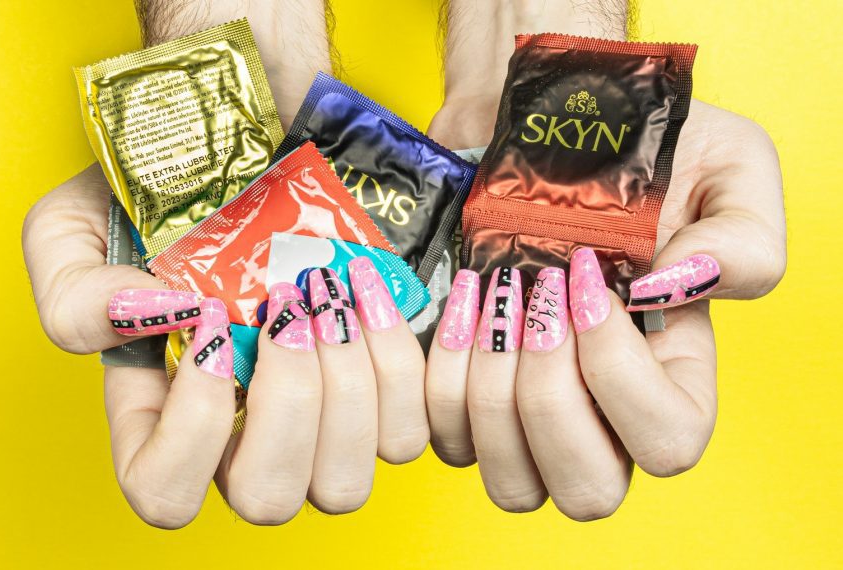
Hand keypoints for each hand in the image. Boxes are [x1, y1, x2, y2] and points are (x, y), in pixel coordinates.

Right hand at [23, 168, 427, 527]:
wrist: (257, 150)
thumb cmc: (162, 197)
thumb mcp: (75, 228)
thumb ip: (78, 293)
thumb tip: (154, 321)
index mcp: (167, 413)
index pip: (167, 494)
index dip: (194, 429)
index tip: (215, 318)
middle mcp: (246, 433)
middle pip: (270, 499)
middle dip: (288, 403)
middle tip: (292, 305)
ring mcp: (320, 424)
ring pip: (345, 482)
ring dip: (348, 383)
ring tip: (336, 293)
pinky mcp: (384, 398)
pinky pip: (408, 432)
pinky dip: (399, 363)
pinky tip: (374, 293)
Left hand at [424, 99, 785, 519]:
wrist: (535, 126)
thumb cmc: (633, 147)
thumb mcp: (729, 168)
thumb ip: (743, 244)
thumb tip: (670, 298)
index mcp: (675, 377)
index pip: (667, 444)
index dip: (618, 374)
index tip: (586, 278)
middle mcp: (603, 415)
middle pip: (586, 489)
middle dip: (548, 395)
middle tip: (534, 300)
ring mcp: (528, 418)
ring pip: (511, 482)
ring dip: (490, 386)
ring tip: (491, 294)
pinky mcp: (466, 400)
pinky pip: (444, 436)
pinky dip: (441, 371)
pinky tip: (458, 299)